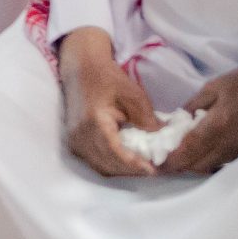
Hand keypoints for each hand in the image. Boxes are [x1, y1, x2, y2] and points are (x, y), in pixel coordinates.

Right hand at [57, 27, 156, 176]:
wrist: (81, 68)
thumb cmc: (107, 78)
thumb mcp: (133, 94)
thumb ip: (147, 119)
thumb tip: (163, 142)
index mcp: (93, 121)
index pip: (114, 152)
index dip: (134, 164)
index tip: (153, 170)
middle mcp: (80, 134)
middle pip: (108, 164)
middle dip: (131, 170)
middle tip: (152, 169)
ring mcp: (74, 139)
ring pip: (101, 167)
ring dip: (122, 170)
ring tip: (141, 166)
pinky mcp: (75, 141)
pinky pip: (95, 162)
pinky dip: (111, 165)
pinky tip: (126, 161)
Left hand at [161, 60, 237, 174]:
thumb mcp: (213, 87)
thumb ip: (192, 106)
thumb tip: (173, 123)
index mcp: (218, 124)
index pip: (189, 150)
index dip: (172, 160)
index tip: (157, 164)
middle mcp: (230, 143)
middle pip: (198, 164)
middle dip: (179, 165)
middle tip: (164, 159)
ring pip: (211, 167)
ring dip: (194, 165)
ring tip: (180, 156)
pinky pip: (224, 164)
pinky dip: (210, 163)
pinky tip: (202, 154)